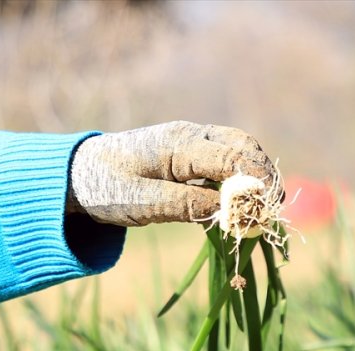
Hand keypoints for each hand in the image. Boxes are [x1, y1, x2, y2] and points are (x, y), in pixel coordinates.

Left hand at [66, 122, 278, 226]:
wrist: (78, 175)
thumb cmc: (105, 188)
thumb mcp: (142, 203)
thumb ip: (185, 205)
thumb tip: (227, 209)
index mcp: (179, 144)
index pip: (232, 156)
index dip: (257, 181)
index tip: (269, 207)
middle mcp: (191, 136)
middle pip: (243, 145)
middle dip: (264, 173)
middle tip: (276, 207)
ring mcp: (191, 142)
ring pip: (238, 149)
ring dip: (256, 174)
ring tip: (266, 206)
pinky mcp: (189, 155)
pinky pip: (226, 159)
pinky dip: (242, 177)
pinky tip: (245, 201)